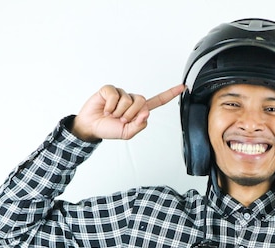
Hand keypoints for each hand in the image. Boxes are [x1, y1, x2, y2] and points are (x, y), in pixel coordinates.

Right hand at [71, 83, 185, 141]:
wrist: (91, 127)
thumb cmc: (109, 129)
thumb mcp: (127, 133)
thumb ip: (139, 125)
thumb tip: (146, 113)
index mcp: (139, 110)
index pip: (157, 101)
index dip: (170, 94)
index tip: (183, 87)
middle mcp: (132, 100)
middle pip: (141, 101)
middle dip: (131, 114)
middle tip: (121, 119)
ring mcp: (121, 94)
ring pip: (128, 100)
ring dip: (119, 111)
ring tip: (111, 115)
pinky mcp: (110, 90)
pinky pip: (115, 95)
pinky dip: (110, 106)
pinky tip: (105, 109)